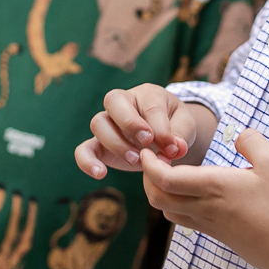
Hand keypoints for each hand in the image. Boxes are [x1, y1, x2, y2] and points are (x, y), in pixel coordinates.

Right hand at [75, 83, 194, 179]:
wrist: (166, 136)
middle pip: (113, 101)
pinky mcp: (99, 145)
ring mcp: (108, 123)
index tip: (172, 148)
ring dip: (116, 144)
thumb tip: (176, 149)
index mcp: (147, 94)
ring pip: (98, 123)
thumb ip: (180, 135)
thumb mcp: (184, 126)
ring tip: (136, 161)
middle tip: (147, 143)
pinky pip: (83, 149)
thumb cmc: (175, 126)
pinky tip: (100, 173)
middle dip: (130, 123)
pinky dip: (87, 161)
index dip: (160, 128)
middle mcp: (123, 103)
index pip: (149, 106)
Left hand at [139, 128, 268, 268]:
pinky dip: (176, 203)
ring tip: (171, 174)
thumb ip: (252, 141)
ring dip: (160, 192)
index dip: (149, 165)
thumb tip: (238, 136)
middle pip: (157, 197)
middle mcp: (204, 207)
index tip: (149, 151)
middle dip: (148, 177)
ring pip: (168, 211)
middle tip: (156, 160)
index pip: (164, 179)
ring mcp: (208, 224)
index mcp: (213, 186)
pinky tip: (191, 192)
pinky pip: (184, 219)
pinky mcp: (216, 234)